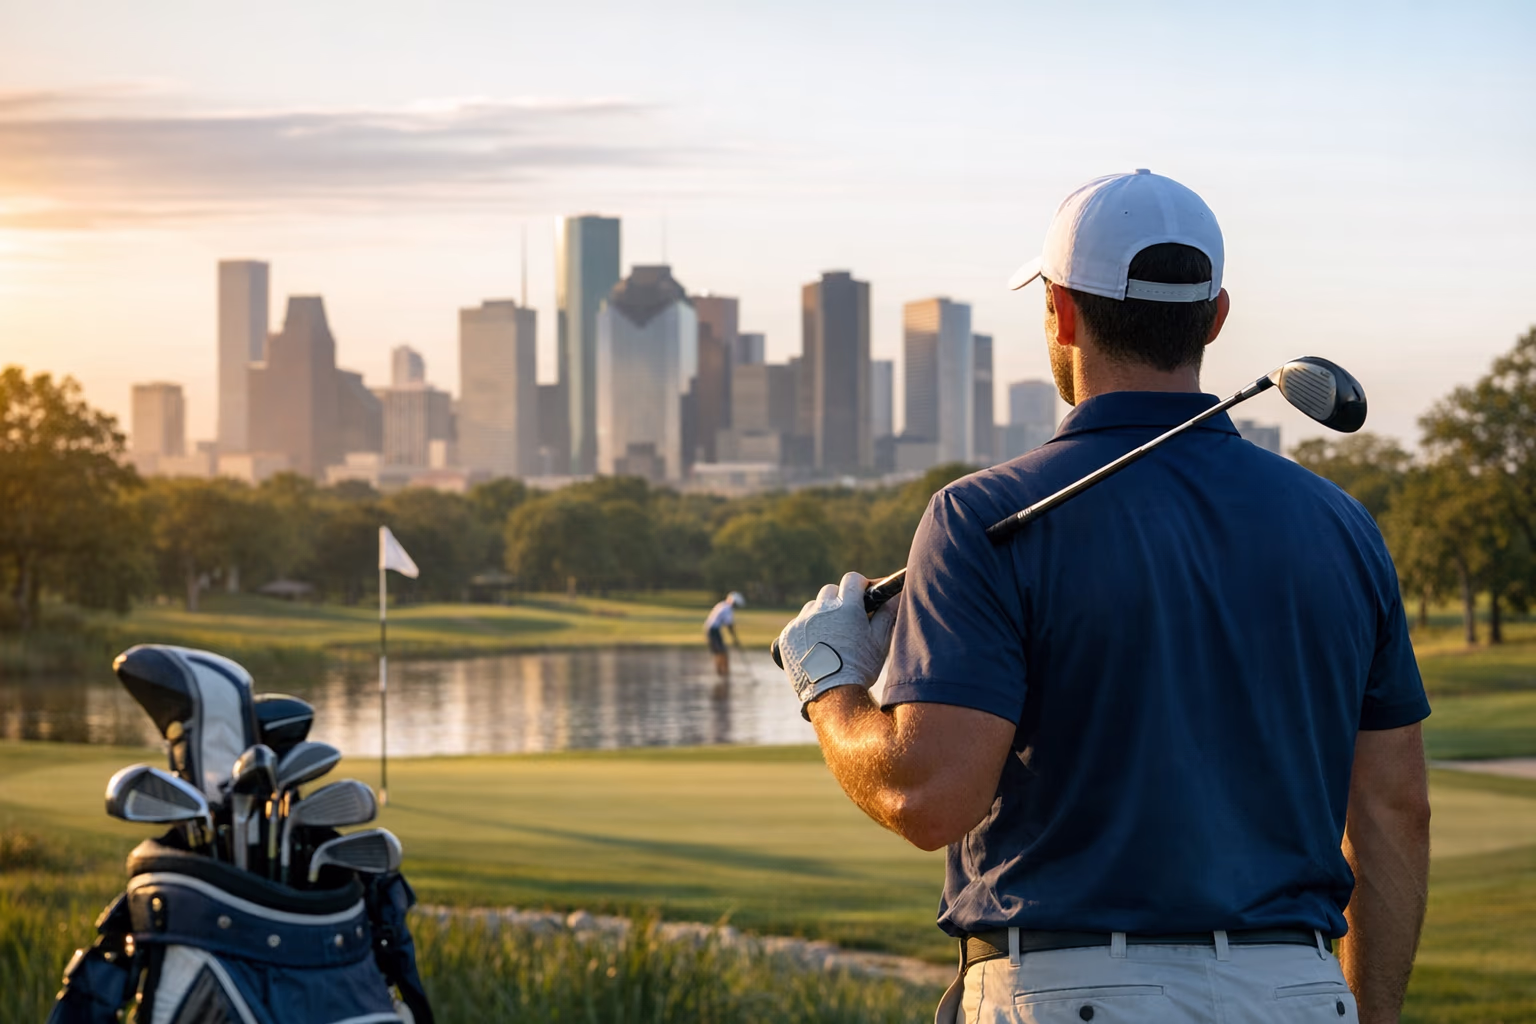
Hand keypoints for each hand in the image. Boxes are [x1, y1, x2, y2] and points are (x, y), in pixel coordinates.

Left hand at [776, 572, 899, 718]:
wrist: (833, 695)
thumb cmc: (860, 668)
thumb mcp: (879, 641)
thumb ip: (887, 614)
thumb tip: (895, 596)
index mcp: (847, 607)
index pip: (852, 580)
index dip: (859, 584)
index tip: (863, 593)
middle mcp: (822, 609)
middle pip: (830, 591)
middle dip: (839, 599)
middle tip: (847, 618)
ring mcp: (802, 622)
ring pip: (812, 607)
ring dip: (821, 614)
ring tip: (829, 635)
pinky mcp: (786, 636)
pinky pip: (797, 624)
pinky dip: (805, 630)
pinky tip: (814, 646)